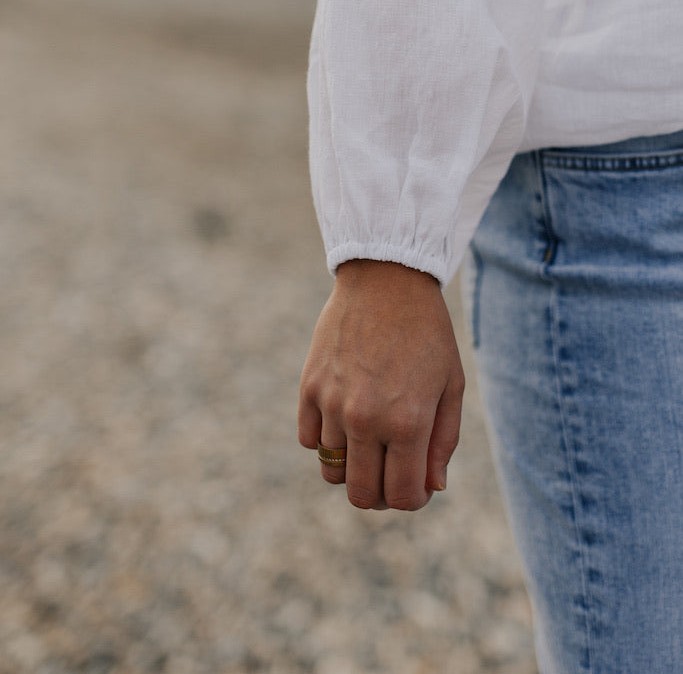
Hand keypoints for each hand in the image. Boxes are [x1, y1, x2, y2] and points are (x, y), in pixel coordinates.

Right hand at [298, 259, 464, 510]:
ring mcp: (332, 403)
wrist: (386, 280)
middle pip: (362, 495)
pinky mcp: (309, 387)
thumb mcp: (451, 385)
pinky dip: (325, 439)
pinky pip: (308, 440)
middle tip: (392, 472)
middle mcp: (366, 419)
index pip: (403, 496)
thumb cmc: (427, 332)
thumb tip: (432, 488)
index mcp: (408, 422)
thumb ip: (443, 442)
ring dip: (353, 465)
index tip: (418, 485)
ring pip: (332, 470)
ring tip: (371, 441)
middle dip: (380, 495)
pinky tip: (346, 417)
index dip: (413, 500)